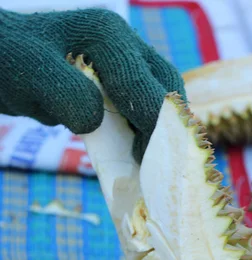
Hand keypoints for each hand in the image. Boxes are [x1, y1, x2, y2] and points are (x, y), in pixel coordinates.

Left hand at [0, 8, 186, 161]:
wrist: (2, 59)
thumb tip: (96, 120)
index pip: (146, 86)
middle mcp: (126, 45)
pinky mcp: (122, 84)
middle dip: (164, 128)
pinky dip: (145, 133)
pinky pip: (146, 109)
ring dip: (158, 132)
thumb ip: (67, 94)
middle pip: (167, 89)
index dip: (151, 126)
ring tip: (142, 161)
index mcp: (109, 35)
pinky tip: (134, 153)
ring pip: (161, 100)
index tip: (142, 160)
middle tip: (147, 163)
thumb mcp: (32, 74)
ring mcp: (127, 64)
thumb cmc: (10, 60)